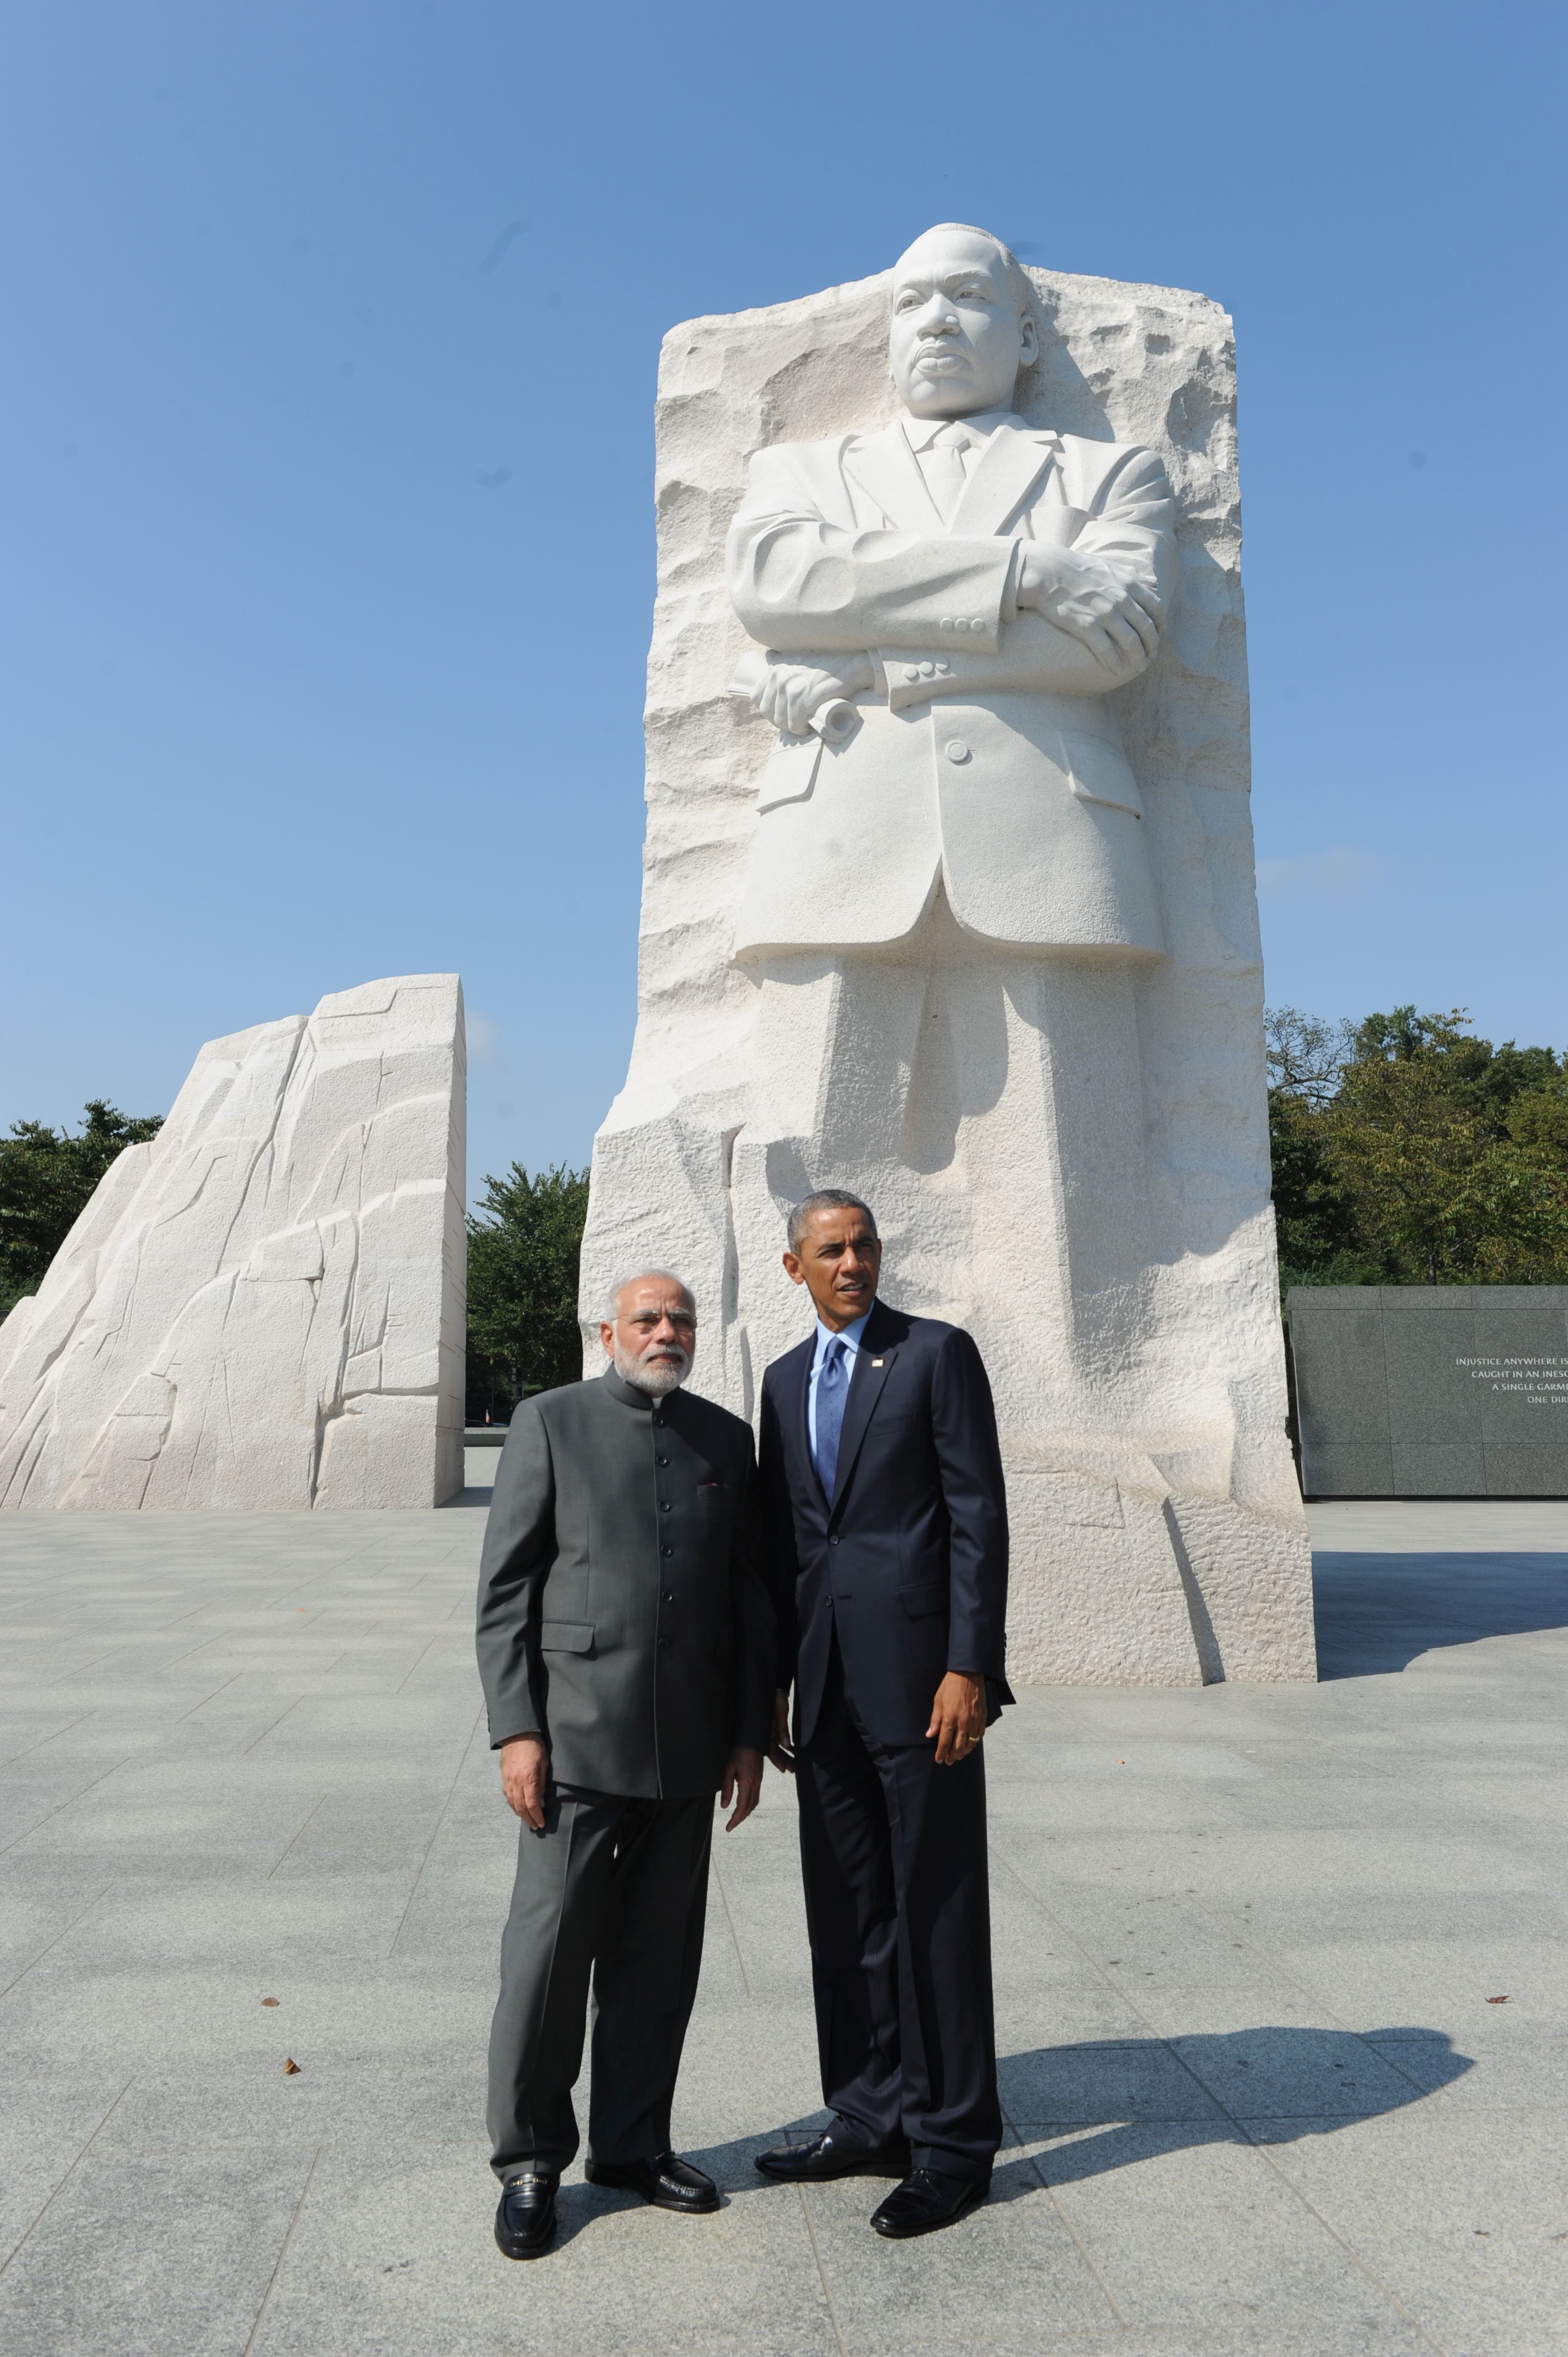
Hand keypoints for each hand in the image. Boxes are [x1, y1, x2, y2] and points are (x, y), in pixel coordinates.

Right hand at [500, 1734, 548, 1828]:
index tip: (542, 1824)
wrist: (517, 1734)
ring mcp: (508, 1780)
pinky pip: (507, 1795)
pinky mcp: (504, 1777)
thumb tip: (542, 1802)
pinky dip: (513, 1805)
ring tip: (528, 1820)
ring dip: (520, 1814)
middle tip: (536, 1826)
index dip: (537, 1816)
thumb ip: (542, 1784)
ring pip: (512, 1803)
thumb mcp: (544, 1764)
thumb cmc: (535, 1747)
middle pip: (521, 1807)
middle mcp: (516, 1781)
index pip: (532, 1804)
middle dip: (528, 1819)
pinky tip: (518, 1808)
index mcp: (528, 1778)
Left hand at [721, 1746, 763, 1830]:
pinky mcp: (759, 1779)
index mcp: (747, 1782)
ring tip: (736, 1819)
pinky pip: (756, 1797)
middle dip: (740, 1819)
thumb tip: (725, 1806)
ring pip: (754, 1803)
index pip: (742, 1807)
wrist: (752, 1740)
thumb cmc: (738, 1752)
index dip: (735, 1819)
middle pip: (749, 1808)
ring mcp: (759, 1782)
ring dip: (746, 1813)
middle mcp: (755, 1784)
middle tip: (730, 1826)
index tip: (728, 1827)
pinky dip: (750, 1806)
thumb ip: (727, 1789)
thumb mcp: (728, 1770)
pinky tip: (744, 1807)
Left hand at [752, 654, 871, 734]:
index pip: (757, 697)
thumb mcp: (798, 658)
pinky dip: (801, 729)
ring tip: (803, 725)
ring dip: (792, 728)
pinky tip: (808, 727)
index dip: (768, 709)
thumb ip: (783, 661)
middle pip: (767, 712)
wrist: (850, 665)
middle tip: (795, 722)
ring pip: (780, 721)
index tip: (782, 713)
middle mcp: (779, 677)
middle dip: (779, 721)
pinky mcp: (803, 698)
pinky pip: (794, 724)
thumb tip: (769, 656)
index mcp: (775, 669)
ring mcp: (791, 688)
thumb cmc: (827, 665)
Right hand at [768, 1688, 794, 1774]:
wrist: (775, 1687)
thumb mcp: (781, 1713)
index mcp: (765, 1731)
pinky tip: (793, 1750)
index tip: (784, 1769)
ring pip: (778, 1746)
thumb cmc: (776, 1699)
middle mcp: (766, 1732)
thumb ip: (783, 1729)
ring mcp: (770, 1730)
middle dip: (783, 1760)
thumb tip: (786, 1745)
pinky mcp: (774, 1726)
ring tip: (794, 1764)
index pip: (770, 1750)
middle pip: (774, 1750)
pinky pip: (780, 1739)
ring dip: (785, 1754)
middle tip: (793, 1769)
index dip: (777, 1760)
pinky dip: (786, 1745)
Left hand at [927, 1672, 986, 1766]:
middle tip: (948, 1761)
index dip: (941, 1753)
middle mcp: (963, 1723)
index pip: (945, 1742)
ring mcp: (975, 1721)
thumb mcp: (938, 1701)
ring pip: (970, 1744)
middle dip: (952, 1756)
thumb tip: (930, 1735)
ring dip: (964, 1753)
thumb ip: (935, 1720)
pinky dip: (974, 1743)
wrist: (968, 1674)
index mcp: (950, 1719)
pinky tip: (970, 1746)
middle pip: (958, 1747)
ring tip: (958, 1757)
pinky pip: (979, 1736)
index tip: (938, 1760)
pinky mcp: (982, 1718)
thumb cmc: (950, 1686)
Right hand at [1014, 545, 1159, 673]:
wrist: (1049, 571)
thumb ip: (1134, 576)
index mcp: (1128, 584)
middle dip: (1152, 645)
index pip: (1156, 608)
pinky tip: (1117, 671)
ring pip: (1130, 642)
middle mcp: (1121, 599)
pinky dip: (1114, 662)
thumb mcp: (1111, 566)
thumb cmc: (1078, 568)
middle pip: (1146, 628)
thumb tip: (1154, 582)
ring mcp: (1104, 613)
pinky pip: (1106, 649)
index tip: (1159, 635)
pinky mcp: (1086, 626)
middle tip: (1151, 656)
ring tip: (1139, 667)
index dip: (1160, 625)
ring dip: (1138, 658)